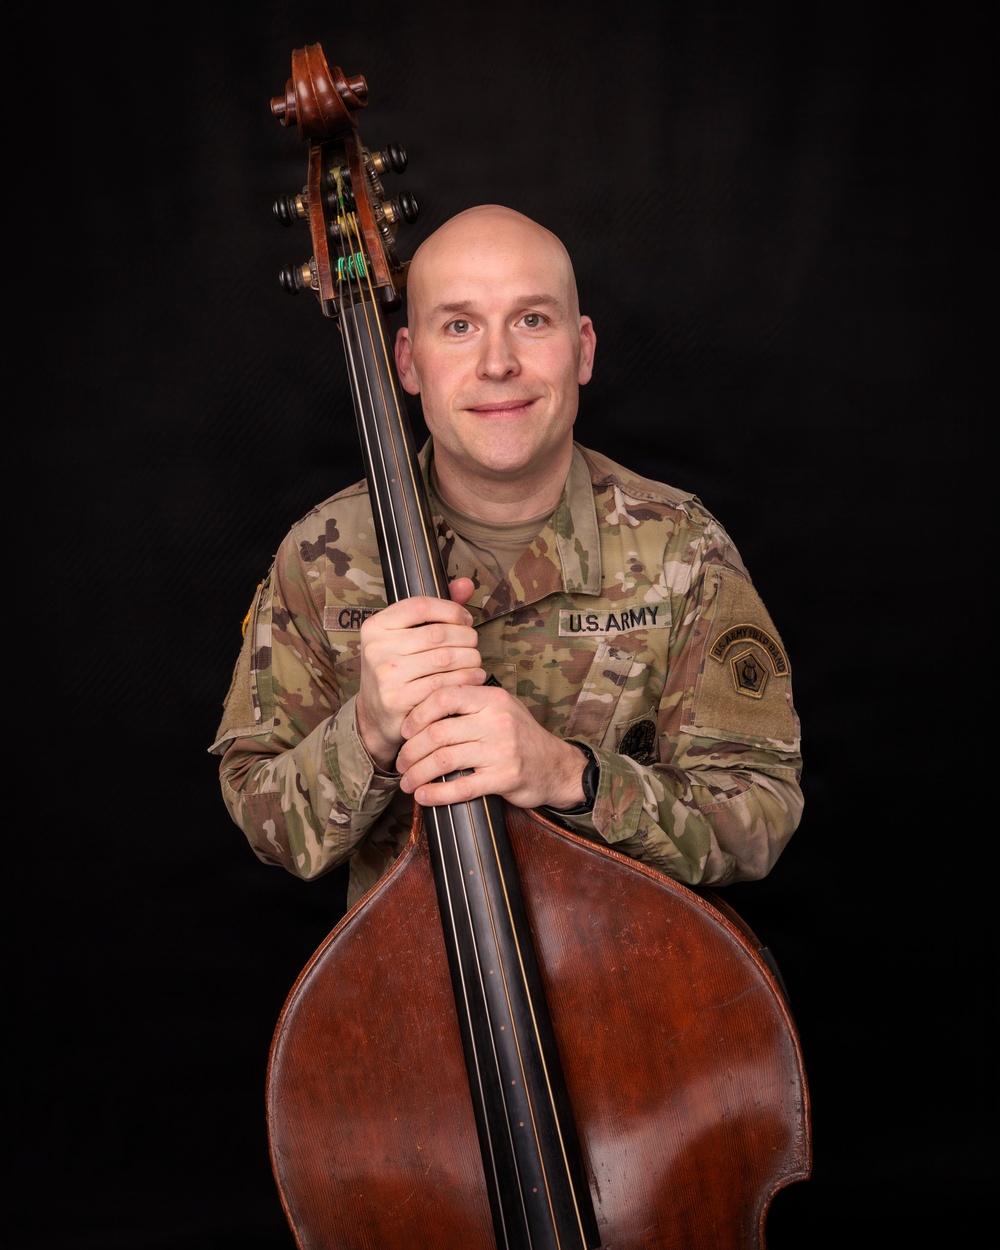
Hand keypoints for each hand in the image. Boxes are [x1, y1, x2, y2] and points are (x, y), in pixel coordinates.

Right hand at [355, 579, 483, 770]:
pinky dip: (466, 680)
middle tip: (474, 644)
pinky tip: (474, 678)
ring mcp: (385, 675)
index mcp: (376, 626)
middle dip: (466, 637)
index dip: (451, 609)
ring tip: (476, 661)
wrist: (375, 715)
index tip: (465, 619)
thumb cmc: (398, 669)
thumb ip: (437, 610)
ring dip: (470, 659)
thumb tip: (466, 584)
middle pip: (437, 633)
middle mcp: (376, 648)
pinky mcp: (398, 700)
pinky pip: (443, 684)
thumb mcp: (407, 637)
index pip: (420, 605)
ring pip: (444, 659)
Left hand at [396, 682, 588, 810]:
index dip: (417, 714)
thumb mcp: (501, 708)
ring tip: (407, 782)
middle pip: (438, 732)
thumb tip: (421, 712)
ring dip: (418, 774)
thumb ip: (468, 704)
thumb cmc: (520, 736)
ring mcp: (501, 750)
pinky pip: (461, 786)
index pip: (444, 696)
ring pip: (444, 759)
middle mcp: (497, 721)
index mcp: (492, 699)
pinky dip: (436, 794)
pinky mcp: (504, 778)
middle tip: (401, 763)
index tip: (405, 731)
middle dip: (411, 751)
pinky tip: (423, 796)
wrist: (556, 766)